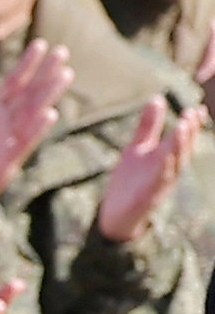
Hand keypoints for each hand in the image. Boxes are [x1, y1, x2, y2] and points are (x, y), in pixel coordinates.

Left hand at [0, 36, 70, 221]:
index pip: (12, 84)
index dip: (25, 65)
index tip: (40, 44)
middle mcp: (2, 126)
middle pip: (28, 95)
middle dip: (45, 74)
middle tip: (62, 50)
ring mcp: (6, 143)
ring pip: (32, 115)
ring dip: (48, 95)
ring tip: (65, 74)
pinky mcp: (5, 164)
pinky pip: (23, 144)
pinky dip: (36, 129)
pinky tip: (49, 114)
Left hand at [98, 95, 201, 243]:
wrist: (115, 214)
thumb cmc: (130, 180)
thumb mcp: (137, 149)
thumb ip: (148, 126)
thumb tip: (157, 98)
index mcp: (167, 157)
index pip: (183, 138)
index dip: (192, 125)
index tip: (199, 108)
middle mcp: (168, 170)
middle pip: (182, 149)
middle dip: (189, 132)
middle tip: (192, 113)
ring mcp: (159, 184)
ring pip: (174, 164)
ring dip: (179, 146)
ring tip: (182, 127)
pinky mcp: (147, 197)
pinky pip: (158, 182)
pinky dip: (163, 169)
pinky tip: (164, 157)